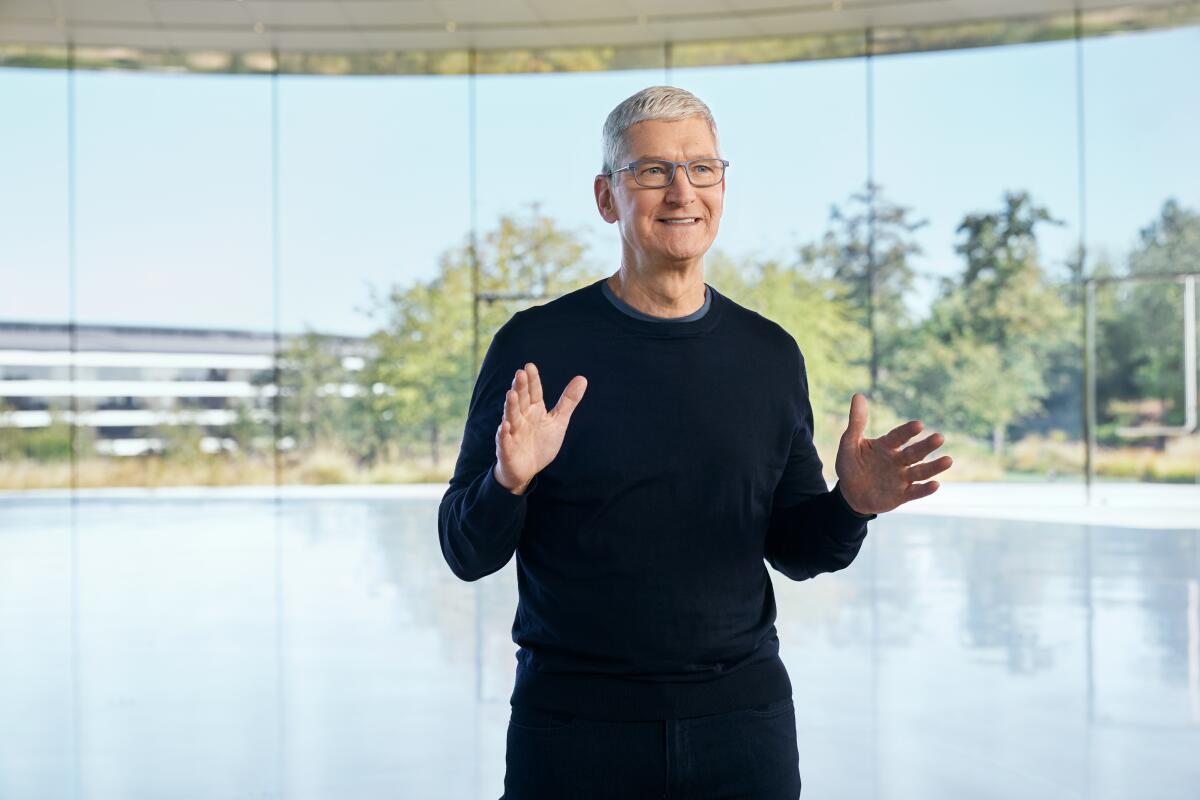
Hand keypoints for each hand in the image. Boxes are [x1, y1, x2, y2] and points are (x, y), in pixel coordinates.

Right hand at [494, 363, 587, 494]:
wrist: (527, 469)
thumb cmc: (540, 442)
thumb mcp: (558, 421)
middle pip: (521, 401)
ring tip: (510, 394)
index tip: (529, 366)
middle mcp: (522, 418)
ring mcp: (513, 433)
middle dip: (520, 388)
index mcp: (534, 410)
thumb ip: (568, 401)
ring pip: (511, 417)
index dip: (532, 381)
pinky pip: (504, 441)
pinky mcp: (507, 449)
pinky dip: (504, 434)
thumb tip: (582, 378)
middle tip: (519, 374)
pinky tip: (505, 426)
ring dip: (510, 406)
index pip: (533, 392)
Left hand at [834, 393, 951, 514]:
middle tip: (939, 437)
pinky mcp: (901, 495)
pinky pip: (914, 492)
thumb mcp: (849, 443)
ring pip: (920, 471)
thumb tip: (858, 395)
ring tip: (949, 460)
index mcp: (886, 446)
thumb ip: (857, 422)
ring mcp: (901, 478)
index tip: (918, 425)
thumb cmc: (850, 465)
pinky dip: (925, 490)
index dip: (907, 431)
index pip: (898, 436)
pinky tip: (936, 485)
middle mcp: (898, 460)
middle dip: (926, 446)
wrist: (849, 493)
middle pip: (914, 453)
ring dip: (934, 467)